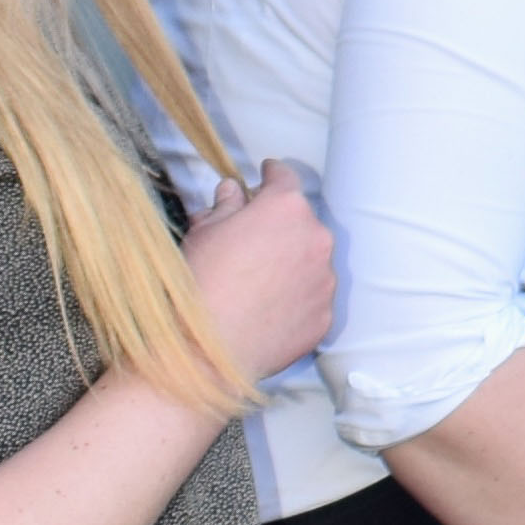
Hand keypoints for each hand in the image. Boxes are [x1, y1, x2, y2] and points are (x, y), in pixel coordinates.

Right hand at [185, 166, 336, 382]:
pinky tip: (268, 310)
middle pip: (301, 222)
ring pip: (311, 261)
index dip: (271, 175)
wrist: (207, 349)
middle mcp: (316, 238)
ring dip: (291, 264)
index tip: (266, 175)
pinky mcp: (325, 316)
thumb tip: (233, 191)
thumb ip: (225, 206)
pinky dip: (296, 299)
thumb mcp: (203, 232)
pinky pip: (312, 298)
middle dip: (279, 227)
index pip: (284, 178)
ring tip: (258, 285)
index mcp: (286, 208)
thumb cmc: (200, 282)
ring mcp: (325, 280)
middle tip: (251, 243)